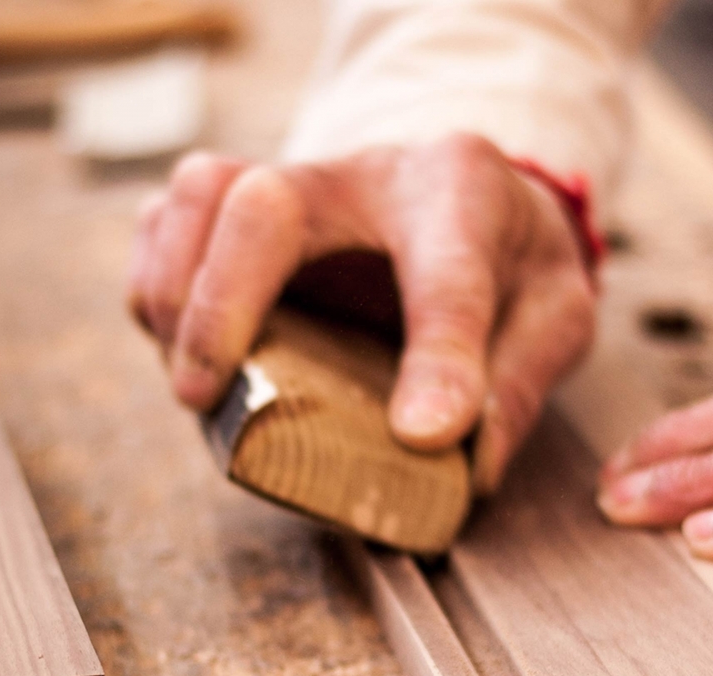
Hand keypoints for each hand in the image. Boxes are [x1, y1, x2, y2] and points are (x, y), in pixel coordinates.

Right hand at [126, 134, 595, 492]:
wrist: (479, 196)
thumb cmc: (512, 261)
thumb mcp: (557, 315)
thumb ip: (522, 382)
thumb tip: (467, 465)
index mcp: (463, 193)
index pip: (449, 270)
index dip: (439, 354)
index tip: (424, 435)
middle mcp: (364, 174)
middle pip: (266, 203)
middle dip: (225, 299)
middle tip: (210, 392)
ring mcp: (293, 182)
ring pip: (199, 196)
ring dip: (174, 289)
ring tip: (194, 382)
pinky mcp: (242, 209)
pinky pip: (168, 219)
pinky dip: (154, 281)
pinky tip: (174, 346)